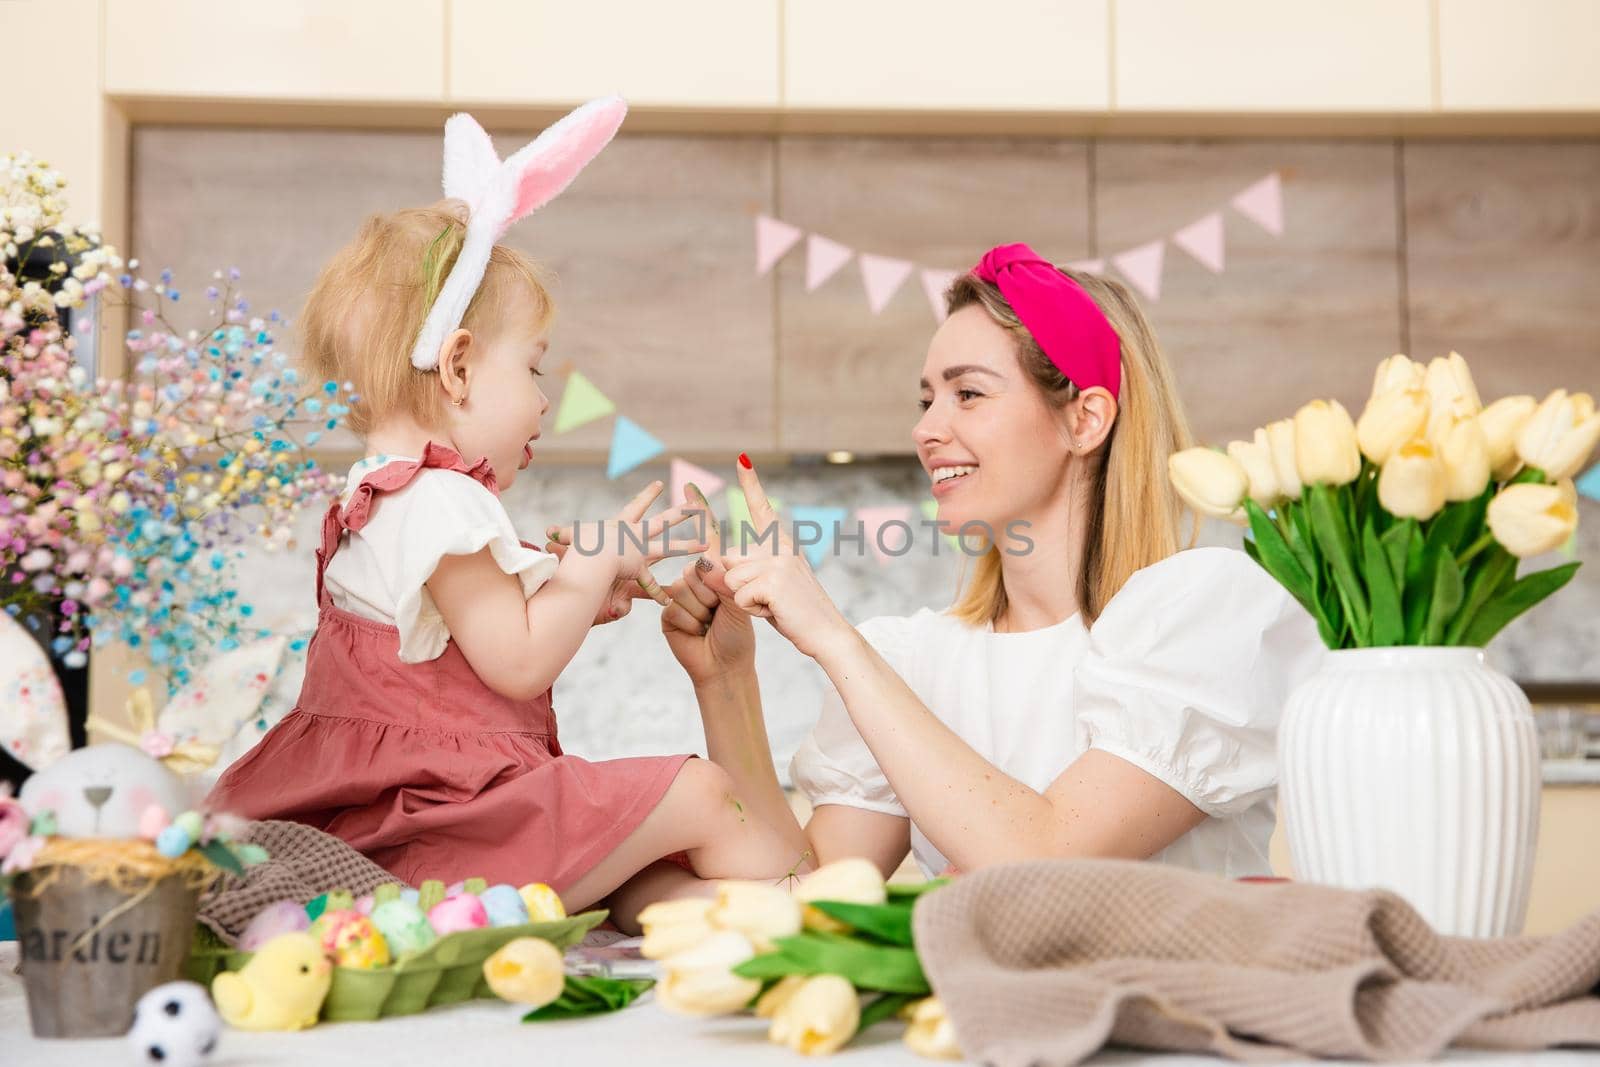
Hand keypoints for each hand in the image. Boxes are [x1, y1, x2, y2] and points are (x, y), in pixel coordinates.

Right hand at [544, 480, 705, 625]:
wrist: (587, 555)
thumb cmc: (578, 544)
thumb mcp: (571, 537)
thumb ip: (563, 536)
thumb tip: (547, 534)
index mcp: (622, 524)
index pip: (637, 505)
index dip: (648, 495)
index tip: (659, 485)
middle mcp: (635, 534)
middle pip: (663, 521)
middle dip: (681, 513)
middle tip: (698, 506)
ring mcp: (639, 550)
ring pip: (669, 547)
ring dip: (688, 546)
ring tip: (705, 544)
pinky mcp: (637, 568)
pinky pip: (649, 583)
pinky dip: (656, 593)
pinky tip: (668, 601)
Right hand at [660, 483, 756, 682]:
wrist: (726, 666)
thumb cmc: (738, 634)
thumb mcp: (740, 603)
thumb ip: (726, 580)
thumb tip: (705, 563)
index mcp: (715, 571)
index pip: (706, 538)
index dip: (699, 512)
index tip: (692, 486)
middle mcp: (694, 579)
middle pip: (695, 568)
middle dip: (712, 594)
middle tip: (719, 615)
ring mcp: (678, 595)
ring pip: (685, 588)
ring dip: (702, 612)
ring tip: (709, 625)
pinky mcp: (666, 612)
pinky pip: (675, 606)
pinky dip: (690, 623)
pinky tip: (696, 633)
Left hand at [720, 457, 853, 662]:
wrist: (826, 633)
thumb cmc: (794, 612)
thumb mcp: (764, 588)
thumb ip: (739, 573)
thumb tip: (706, 564)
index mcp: (782, 544)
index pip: (762, 509)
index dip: (751, 484)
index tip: (742, 458)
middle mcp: (780, 547)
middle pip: (729, 560)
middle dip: (737, 586)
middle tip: (768, 599)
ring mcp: (778, 562)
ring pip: (730, 580)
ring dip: (745, 600)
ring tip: (773, 605)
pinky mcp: (773, 581)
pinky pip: (738, 596)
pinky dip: (752, 610)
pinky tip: (775, 612)